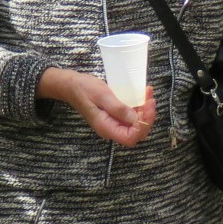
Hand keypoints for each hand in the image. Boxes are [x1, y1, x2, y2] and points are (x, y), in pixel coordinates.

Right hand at [38, 68, 157, 146]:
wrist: (72, 85)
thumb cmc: (84, 89)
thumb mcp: (102, 95)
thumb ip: (118, 108)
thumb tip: (135, 119)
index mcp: (106, 128)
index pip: (130, 137)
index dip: (142, 125)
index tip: (147, 106)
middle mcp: (111, 129)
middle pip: (136, 133)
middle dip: (147, 117)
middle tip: (150, 99)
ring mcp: (114, 123)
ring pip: (136, 125)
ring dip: (146, 111)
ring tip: (148, 94)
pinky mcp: (116, 116)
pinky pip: (132, 117)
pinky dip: (140, 108)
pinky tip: (142, 96)